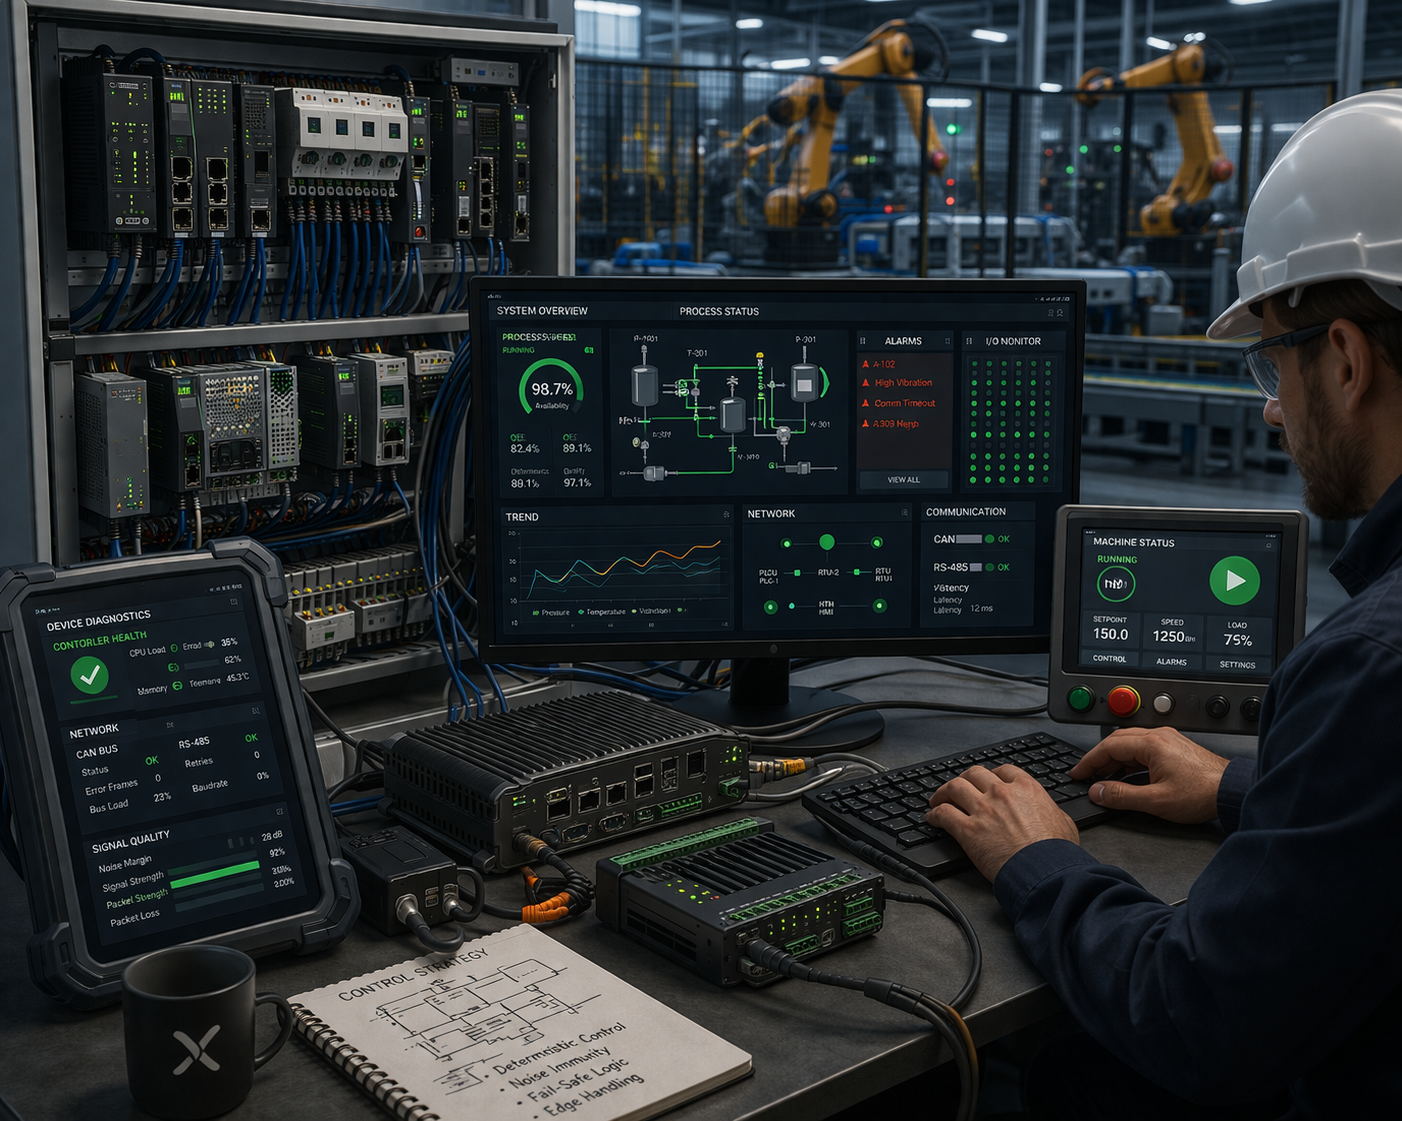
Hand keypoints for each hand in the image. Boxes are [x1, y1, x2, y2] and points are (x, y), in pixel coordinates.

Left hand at [926, 765, 1078, 881]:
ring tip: (938, 800)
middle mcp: (1001, 793)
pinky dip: (934, 815)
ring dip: (943, 793)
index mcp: (1025, 788)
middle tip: (959, 788)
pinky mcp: (968, 829)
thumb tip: (1049, 812)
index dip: (991, 774)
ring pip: (954, 788)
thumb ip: (1051, 810)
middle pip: (974, 774)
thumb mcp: (1064, 822)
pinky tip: (932, 819)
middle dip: (964, 779)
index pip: (1002, 770)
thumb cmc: (1056, 852)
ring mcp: (983, 809)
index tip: (985, 781)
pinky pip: (943, 814)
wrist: (1044, 872)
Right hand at [1068, 727, 1229, 823]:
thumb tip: (1098, 791)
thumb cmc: (1202, 794)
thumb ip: (1122, 796)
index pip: (1108, 746)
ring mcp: (1169, 740)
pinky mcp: (1176, 748)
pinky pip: (1144, 748)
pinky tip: (1128, 775)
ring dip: (1114, 759)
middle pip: (1117, 741)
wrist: (1233, 792)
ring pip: (1131, 744)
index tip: (1078, 772)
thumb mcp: (1155, 801)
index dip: (1089, 761)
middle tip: (1087, 774)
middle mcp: (1159, 736)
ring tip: (1105, 778)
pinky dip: (1129, 760)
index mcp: (1152, 744)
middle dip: (1099, 758)